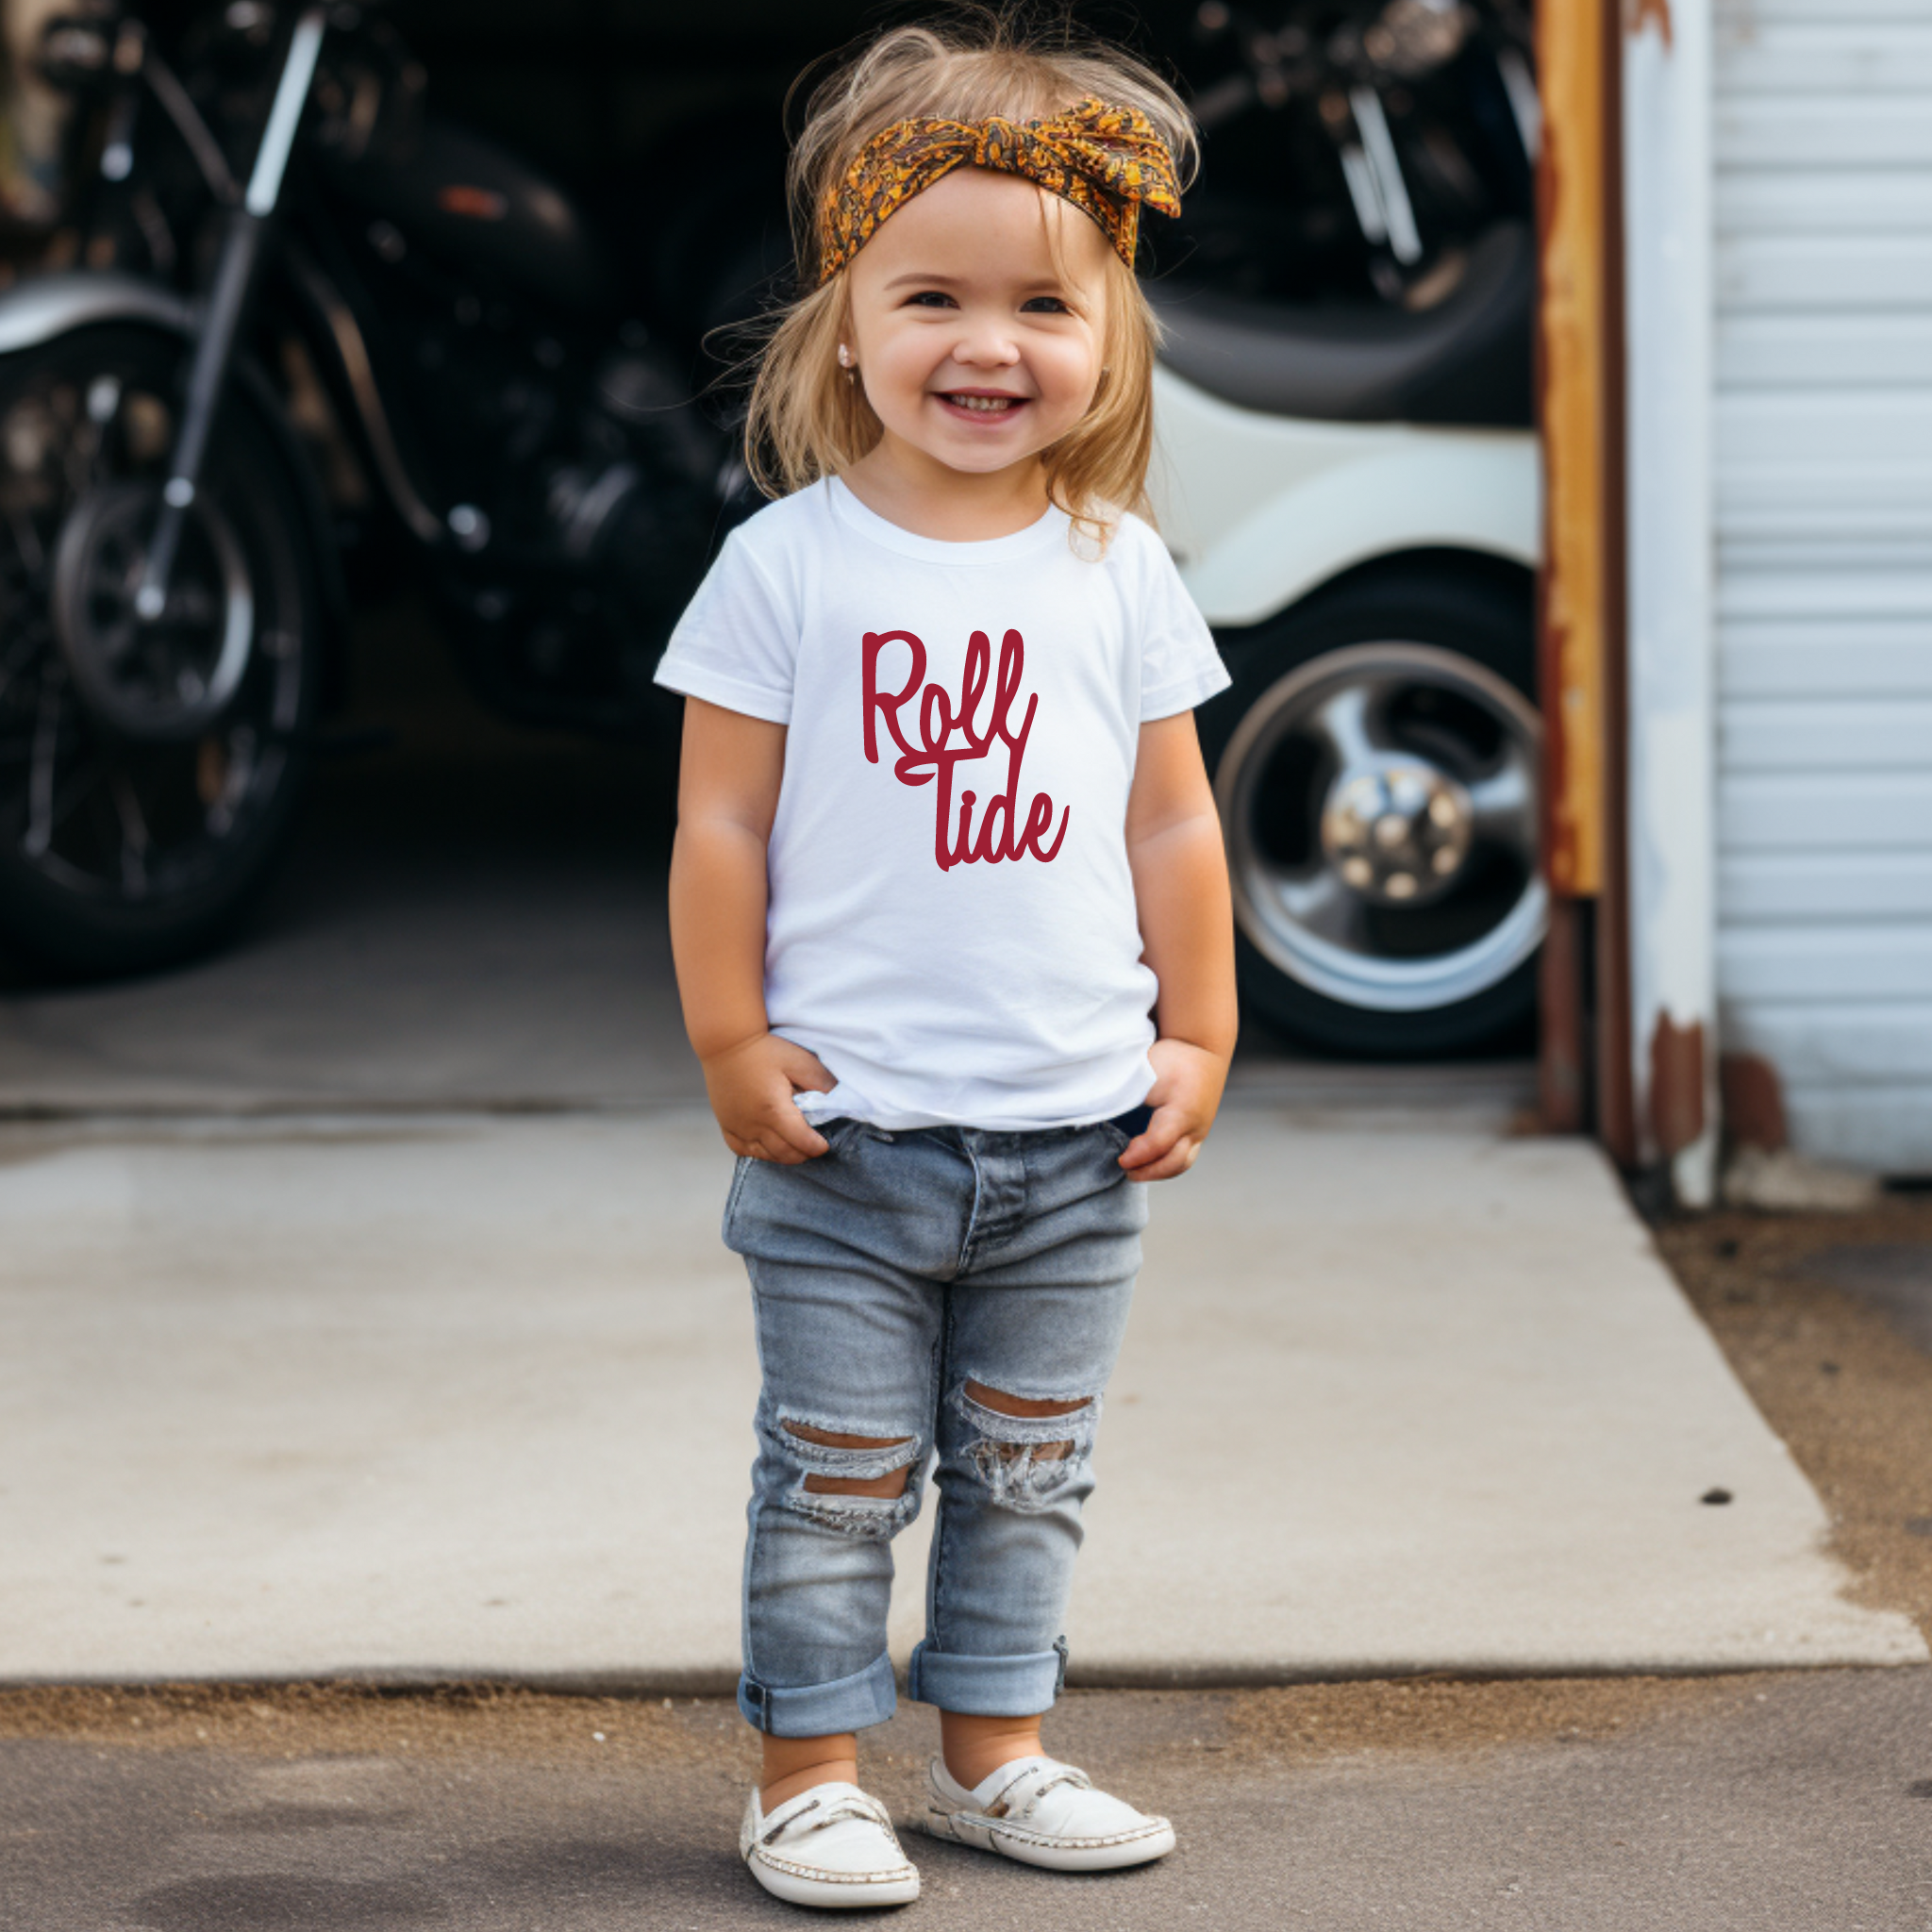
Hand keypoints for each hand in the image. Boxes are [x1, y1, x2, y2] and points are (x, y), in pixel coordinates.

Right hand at [701, 1032, 837, 1162]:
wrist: (725, 1042)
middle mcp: (754, 1124)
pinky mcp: (726, 1124)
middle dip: (803, 1154)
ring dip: (784, 1155)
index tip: (824, 1144)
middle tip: (813, 1146)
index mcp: (774, 1110)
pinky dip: (759, 1152)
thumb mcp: (799, 1061)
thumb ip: (821, 1083)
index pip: (801, 1142)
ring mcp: (737, 1127)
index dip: (817, 1147)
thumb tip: (836, 1101)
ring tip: (795, 1146)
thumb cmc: (763, 1050)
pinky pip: (742, 1150)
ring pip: (765, 1155)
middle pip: (784, 1153)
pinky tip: (768, 1144)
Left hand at [1116, 1036, 1228, 1181]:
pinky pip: (1185, 1156)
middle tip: (1124, 1168)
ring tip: (1134, 1171)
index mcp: (1182, 1111)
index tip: (1120, 1160)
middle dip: (1148, 1171)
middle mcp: (1195, 1126)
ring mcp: (1200, 1131)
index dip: (1138, 1156)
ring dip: (1158, 1172)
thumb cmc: (1172, 1058)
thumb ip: (1126, 1094)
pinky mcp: (1199, 1132)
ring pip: (1183, 1163)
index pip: (1159, 1144)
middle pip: (1175, 1162)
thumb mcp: (1147, 1071)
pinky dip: (1166, 1164)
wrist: (1202, 1048)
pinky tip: (1147, 1163)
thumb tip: (1097, 1112)